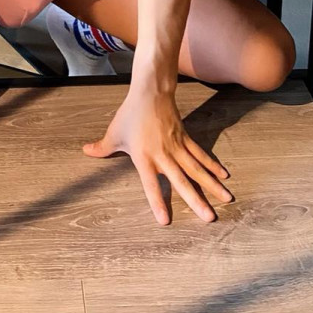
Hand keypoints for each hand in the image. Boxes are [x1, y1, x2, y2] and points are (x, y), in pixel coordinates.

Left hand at [82, 88, 232, 224]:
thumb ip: (102, 148)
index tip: (165, 221)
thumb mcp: (114, 132)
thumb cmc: (130, 114)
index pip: (151, 184)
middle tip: (210, 218)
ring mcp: (177, 146)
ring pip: (197, 169)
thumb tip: (85, 151)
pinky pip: (201, 154)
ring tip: (227, 199)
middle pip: (181, 180)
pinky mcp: (185, 138)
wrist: (150, 91)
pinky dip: (212, 165)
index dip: (157, 202)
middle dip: (196, 200)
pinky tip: (224, 176)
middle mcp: (163, 154)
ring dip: (212, 185)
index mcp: (144, 156)